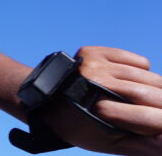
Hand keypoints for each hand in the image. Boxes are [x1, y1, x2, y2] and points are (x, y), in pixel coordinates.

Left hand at [45, 47, 161, 155]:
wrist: (46, 105)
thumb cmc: (84, 129)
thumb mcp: (114, 144)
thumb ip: (145, 144)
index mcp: (105, 109)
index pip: (154, 114)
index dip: (160, 116)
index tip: (158, 117)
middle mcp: (98, 82)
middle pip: (155, 90)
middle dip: (160, 101)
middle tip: (158, 108)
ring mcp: (94, 64)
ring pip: (148, 73)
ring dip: (153, 86)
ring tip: (146, 97)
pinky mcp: (92, 52)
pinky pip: (137, 60)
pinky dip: (141, 70)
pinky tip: (129, 81)